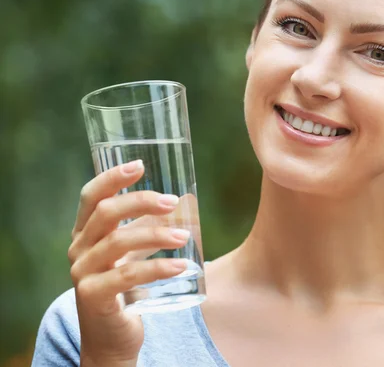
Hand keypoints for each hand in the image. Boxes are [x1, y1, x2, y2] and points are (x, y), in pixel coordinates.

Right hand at [68, 160, 190, 365]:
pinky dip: (157, 268)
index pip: (91, 197)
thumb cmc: (124, 289)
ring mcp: (82, 273)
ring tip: (184, 237)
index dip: (113, 178)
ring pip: (118, 242)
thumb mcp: (132, 253)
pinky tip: (182, 266)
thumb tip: (181, 202)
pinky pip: (127, 275)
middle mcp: (79, 249)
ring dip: (156, 235)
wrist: (111, 338)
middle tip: (172, 202)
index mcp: (85, 233)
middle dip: (141, 202)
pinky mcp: (93, 297)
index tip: (140, 165)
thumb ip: (146, 229)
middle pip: (106, 213)